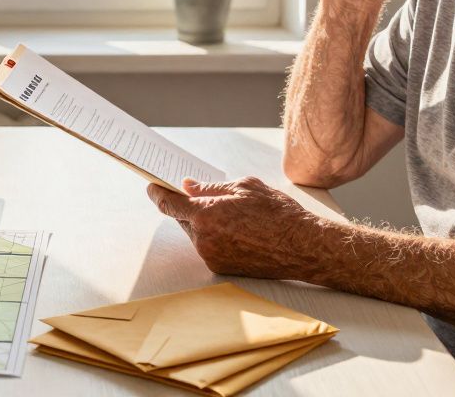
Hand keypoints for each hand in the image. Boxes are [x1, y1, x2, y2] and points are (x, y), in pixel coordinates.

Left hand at [147, 177, 323, 279]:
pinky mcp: (221, 268)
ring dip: (201, 223)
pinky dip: (213, 237)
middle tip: (194, 195)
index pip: (169, 204)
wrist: (302, 247)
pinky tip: (234, 229)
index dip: (157, 194)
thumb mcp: (244, 187)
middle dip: (186, 207)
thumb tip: (188, 186)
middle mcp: (204, 239)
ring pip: (195, 234)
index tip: (152, 186)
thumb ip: (210, 188)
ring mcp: (212, 256)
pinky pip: (207, 248)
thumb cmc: (277, 213)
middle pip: (181, 219)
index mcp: (207, 214)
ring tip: (226, 214)